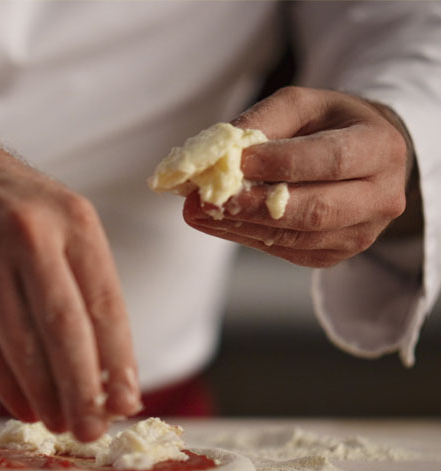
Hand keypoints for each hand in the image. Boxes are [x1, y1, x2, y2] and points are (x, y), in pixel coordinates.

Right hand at [0, 115, 139, 440]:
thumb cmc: (8, 203)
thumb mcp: (59, 221)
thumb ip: (83, 284)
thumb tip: (109, 368)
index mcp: (74, 221)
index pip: (105, 304)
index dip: (119, 361)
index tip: (127, 403)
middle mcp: (29, 235)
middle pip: (65, 329)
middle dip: (84, 390)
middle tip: (95, 430)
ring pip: (21, 344)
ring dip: (46, 394)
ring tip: (62, 424)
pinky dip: (7, 384)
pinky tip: (24, 405)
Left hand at [183, 87, 416, 267]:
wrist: (361, 157)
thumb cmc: (329, 124)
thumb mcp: (302, 106)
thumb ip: (264, 122)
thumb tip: (217, 152)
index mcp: (380, 149)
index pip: (329, 160)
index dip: (280, 163)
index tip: (234, 162)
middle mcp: (381, 197)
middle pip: (314, 210)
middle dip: (254, 205)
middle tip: (206, 199)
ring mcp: (360, 234)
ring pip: (297, 238)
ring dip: (241, 227)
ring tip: (198, 211)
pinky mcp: (334, 255)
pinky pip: (287, 252)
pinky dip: (247, 237)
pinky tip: (216, 223)